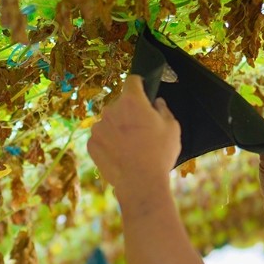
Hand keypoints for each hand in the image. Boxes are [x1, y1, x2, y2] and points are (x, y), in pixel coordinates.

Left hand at [87, 74, 180, 195]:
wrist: (140, 183)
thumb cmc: (159, 153)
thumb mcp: (172, 128)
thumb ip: (163, 110)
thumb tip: (157, 102)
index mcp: (132, 101)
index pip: (132, 80)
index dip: (139, 84)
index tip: (144, 91)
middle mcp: (111, 110)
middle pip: (120, 104)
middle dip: (129, 112)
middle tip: (141, 129)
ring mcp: (98, 127)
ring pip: (110, 121)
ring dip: (118, 127)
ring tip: (130, 146)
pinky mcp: (91, 144)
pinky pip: (101, 137)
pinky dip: (109, 142)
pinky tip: (121, 154)